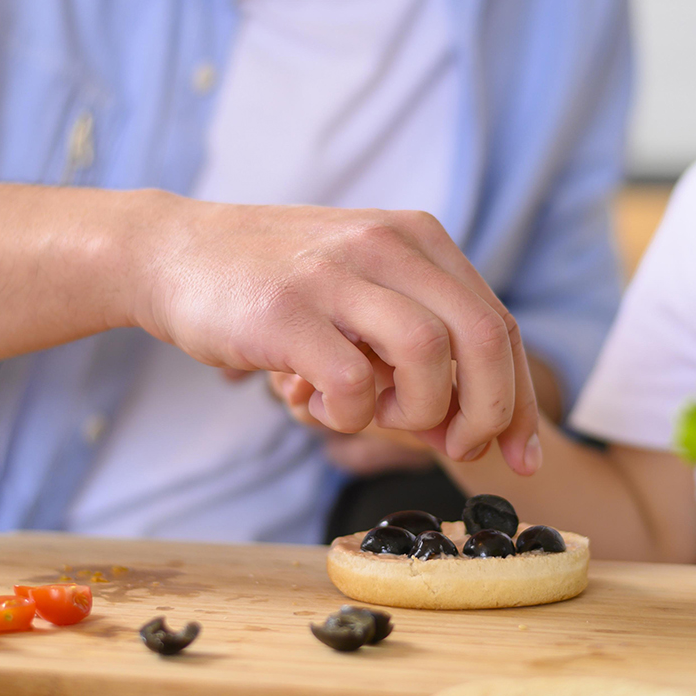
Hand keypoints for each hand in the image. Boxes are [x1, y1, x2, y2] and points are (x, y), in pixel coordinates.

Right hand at [135, 199, 542, 473]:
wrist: (172, 253)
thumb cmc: (276, 287)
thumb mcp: (361, 291)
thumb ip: (418, 346)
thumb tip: (467, 428)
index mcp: (418, 238)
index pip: (498, 324)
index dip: (520, 400)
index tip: (523, 457)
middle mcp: (387, 244)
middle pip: (482, 336)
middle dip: (488, 411)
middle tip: (457, 447)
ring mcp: (336, 274)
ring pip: (429, 353)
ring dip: (418, 408)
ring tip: (378, 413)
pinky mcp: (286, 311)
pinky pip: (352, 382)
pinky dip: (350, 415)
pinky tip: (322, 406)